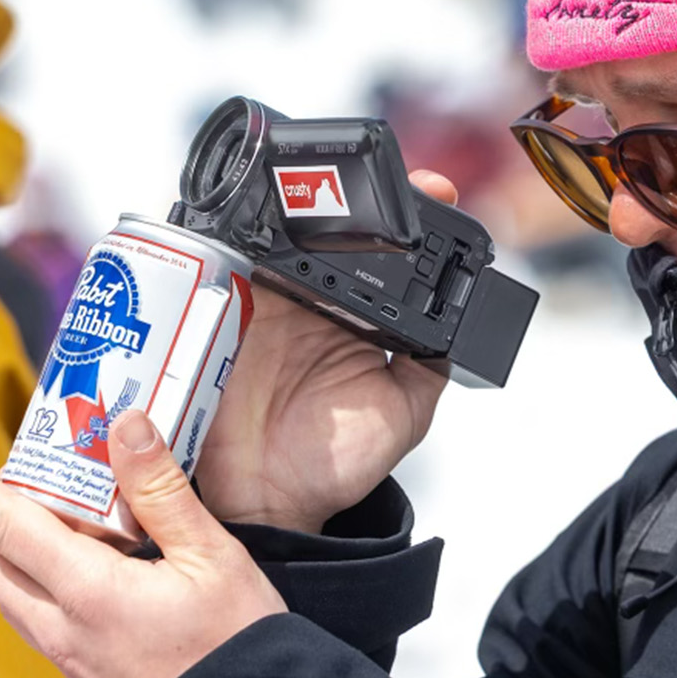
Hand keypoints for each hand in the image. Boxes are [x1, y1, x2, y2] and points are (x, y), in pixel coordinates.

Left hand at [0, 411, 285, 677]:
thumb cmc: (239, 638)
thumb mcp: (213, 554)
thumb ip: (161, 489)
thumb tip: (124, 424)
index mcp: (88, 592)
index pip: (0, 524)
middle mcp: (60, 627)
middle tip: (30, 468)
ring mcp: (67, 655)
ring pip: (9, 588)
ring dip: (15, 541)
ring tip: (72, 507)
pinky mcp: (83, 672)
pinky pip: (37, 613)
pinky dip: (43, 573)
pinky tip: (99, 557)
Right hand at [196, 169, 458, 533]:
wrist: (271, 502)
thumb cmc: (334, 465)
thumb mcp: (405, 413)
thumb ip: (430, 365)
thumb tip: (462, 325)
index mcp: (352, 315)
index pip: (381, 253)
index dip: (406, 215)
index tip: (432, 187)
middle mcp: (307, 301)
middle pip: (323, 230)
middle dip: (340, 194)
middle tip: (363, 174)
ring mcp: (260, 303)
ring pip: (271, 235)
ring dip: (285, 209)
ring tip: (308, 189)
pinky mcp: (214, 313)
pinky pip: (215, 265)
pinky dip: (225, 238)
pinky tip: (248, 222)